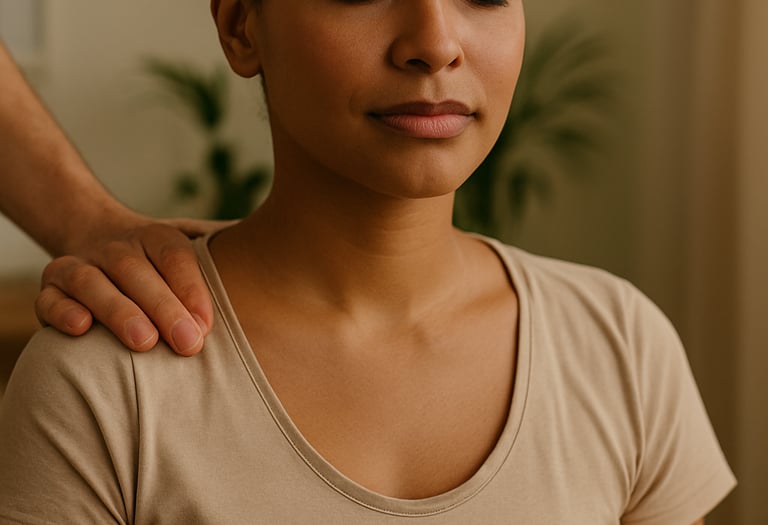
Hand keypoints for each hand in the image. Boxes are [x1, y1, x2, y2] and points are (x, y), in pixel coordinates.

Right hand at [35, 218, 232, 355]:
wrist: (97, 235)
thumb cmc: (163, 260)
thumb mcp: (197, 246)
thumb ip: (230, 252)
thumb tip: (287, 251)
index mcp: (159, 237)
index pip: (177, 256)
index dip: (192, 288)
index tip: (209, 325)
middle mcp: (119, 246)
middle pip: (137, 271)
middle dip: (163, 307)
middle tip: (188, 344)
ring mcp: (82, 264)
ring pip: (92, 282)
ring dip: (117, 311)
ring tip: (142, 343)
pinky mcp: (53, 286)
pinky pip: (50, 297)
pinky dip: (60, 311)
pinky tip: (80, 330)